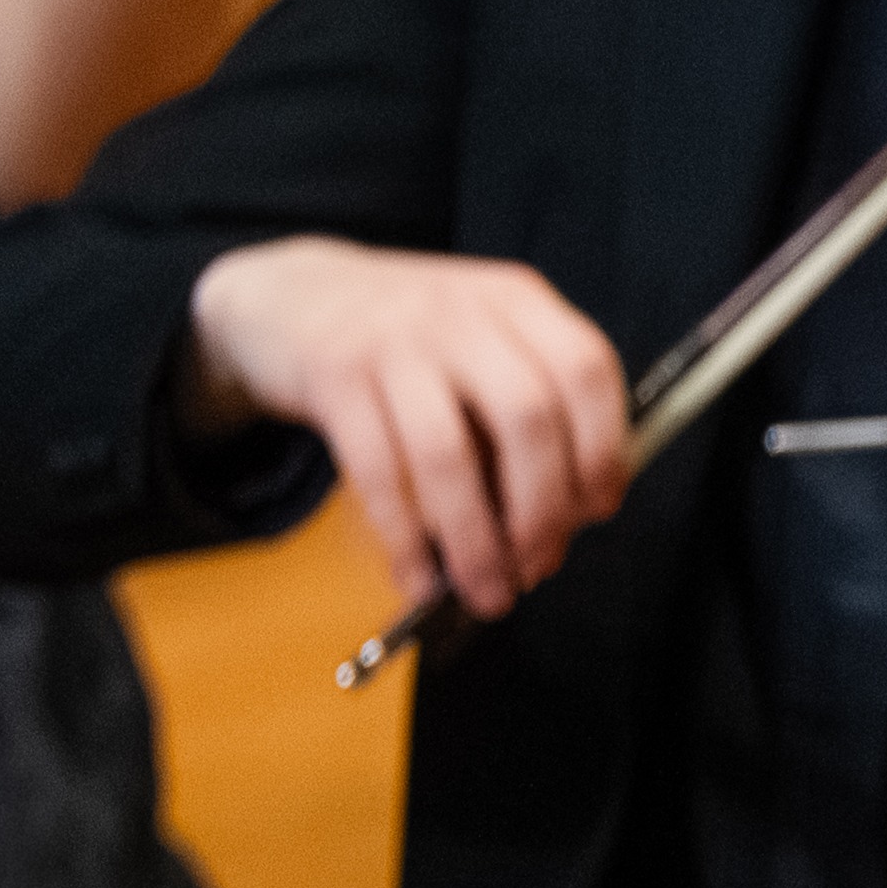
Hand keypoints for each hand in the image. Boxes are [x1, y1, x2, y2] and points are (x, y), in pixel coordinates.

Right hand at [184, 237, 632, 621]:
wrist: (283, 297)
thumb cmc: (405, 342)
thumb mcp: (479, 344)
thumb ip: (528, 414)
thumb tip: (564, 524)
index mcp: (517, 301)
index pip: (586, 372)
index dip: (603, 450)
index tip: (596, 510)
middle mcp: (461, 311)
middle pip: (527, 420)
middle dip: (541, 511)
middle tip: (537, 565)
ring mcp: (394, 339)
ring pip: (449, 455)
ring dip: (475, 541)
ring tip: (486, 590)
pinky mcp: (333, 373)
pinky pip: (379, 471)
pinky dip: (405, 538)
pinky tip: (418, 575)